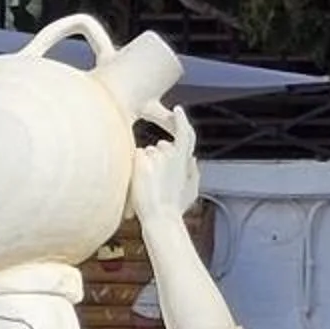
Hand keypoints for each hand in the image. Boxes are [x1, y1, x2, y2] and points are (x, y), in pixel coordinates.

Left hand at [132, 104, 198, 226]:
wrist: (161, 218)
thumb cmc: (175, 209)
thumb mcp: (191, 191)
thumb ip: (193, 173)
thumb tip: (193, 159)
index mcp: (185, 159)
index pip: (185, 134)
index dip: (182, 121)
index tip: (178, 110)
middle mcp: (171, 154)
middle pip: (159, 146)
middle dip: (157, 158)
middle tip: (157, 182)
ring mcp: (156, 157)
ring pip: (145, 153)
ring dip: (145, 166)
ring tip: (149, 187)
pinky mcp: (141, 161)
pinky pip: (135, 158)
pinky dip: (135, 169)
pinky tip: (141, 183)